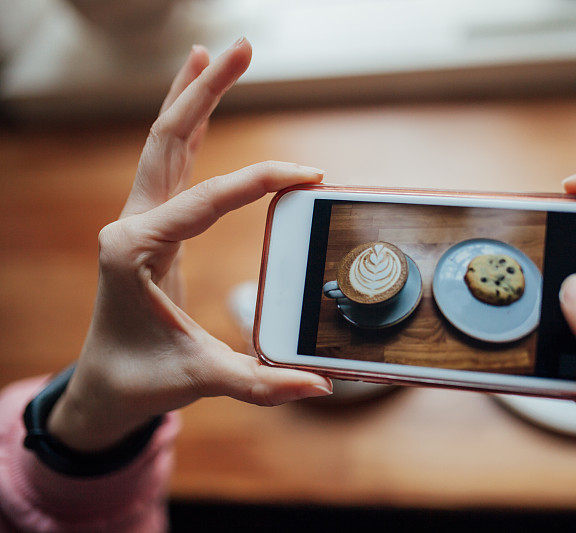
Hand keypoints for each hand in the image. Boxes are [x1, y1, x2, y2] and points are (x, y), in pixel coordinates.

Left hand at [47, 38, 332, 452]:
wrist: (105, 385)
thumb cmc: (145, 378)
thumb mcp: (203, 380)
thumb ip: (260, 383)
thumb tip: (319, 386)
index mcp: (136, 252)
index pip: (210, 200)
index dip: (263, 181)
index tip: (311, 177)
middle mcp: (131, 225)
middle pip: (169, 139)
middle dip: (206, 92)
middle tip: (243, 48)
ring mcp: (138, 219)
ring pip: (165, 141)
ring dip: (192, 96)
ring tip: (220, 53)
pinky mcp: (151, 223)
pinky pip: (170, 162)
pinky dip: (185, 124)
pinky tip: (196, 95)